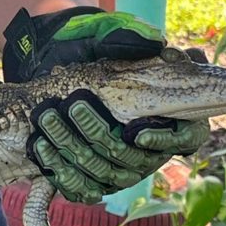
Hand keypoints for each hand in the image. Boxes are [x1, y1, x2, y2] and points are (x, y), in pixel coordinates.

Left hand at [3, 7, 209, 203]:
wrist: (57, 68)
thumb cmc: (95, 53)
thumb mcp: (110, 37)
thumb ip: (134, 40)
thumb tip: (161, 48)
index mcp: (171, 119)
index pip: (185, 138)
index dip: (165, 140)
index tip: (138, 132)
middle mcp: (149, 151)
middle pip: (132, 158)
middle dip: (98, 133)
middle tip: (74, 106)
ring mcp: (121, 170)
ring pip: (102, 173)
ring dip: (72, 146)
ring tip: (48, 119)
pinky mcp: (93, 181)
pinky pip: (80, 187)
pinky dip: (58, 169)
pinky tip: (40, 145)